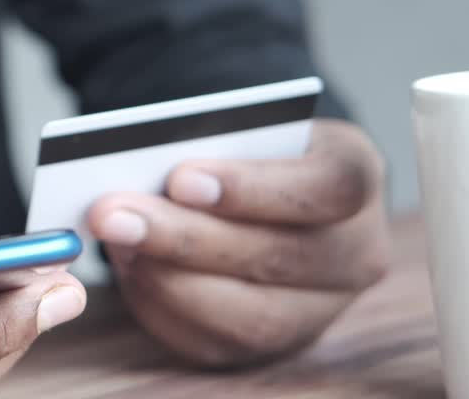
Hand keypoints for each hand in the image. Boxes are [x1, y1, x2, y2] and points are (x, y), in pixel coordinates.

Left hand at [88, 119, 391, 366]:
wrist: (262, 191)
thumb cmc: (246, 148)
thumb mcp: (239, 124)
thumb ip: (205, 139)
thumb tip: (134, 161)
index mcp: (355, 175)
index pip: (329, 187)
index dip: (253, 188)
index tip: (181, 178)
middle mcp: (354, 251)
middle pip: (279, 257)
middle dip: (185, 237)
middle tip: (113, 214)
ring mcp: (321, 308)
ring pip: (251, 316)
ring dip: (168, 278)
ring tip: (115, 242)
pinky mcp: (276, 345)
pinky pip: (217, 344)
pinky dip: (163, 307)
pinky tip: (130, 270)